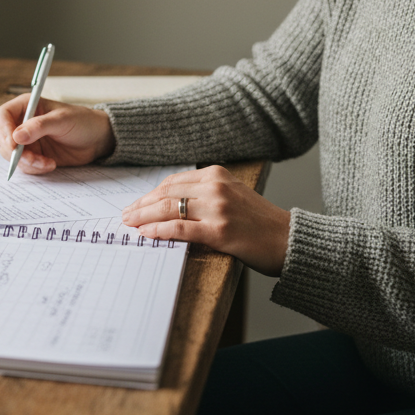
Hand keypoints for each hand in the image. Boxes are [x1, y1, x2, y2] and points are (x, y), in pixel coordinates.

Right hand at [0, 95, 115, 173]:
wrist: (96, 139)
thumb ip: (39, 126)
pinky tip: (49, 164)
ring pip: (10, 154)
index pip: (2, 115)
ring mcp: (27, 141)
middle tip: (32, 158)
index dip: (4, 129)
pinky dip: (34, 168)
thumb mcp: (62, 120)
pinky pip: (23, 165)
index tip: (14, 143)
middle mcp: (22, 123)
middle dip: (15, 151)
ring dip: (25, 162)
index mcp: (27, 106)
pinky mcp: (33, 155)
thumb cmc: (82, 121)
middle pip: (3, 137)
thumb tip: (17, 136)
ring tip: (45, 162)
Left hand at [121, 166, 290, 275]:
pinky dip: (159, 231)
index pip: (172, 182)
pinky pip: (181, 229)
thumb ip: (204, 193)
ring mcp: (218, 208)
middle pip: (166, 193)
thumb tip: (168, 203)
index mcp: (217, 174)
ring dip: (144, 217)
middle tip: (126, 215)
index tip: (137, 204)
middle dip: (142, 205)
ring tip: (130, 225)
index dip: (150, 194)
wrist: (288, 239)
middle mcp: (216, 187)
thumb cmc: (260, 221)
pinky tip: (146, 234)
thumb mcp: (232, 194)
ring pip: (169, 209)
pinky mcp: (220, 231)